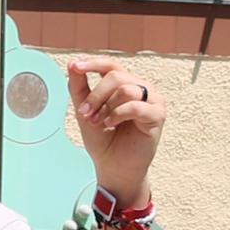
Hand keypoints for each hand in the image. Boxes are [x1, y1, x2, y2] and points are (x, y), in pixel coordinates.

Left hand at [64, 55, 165, 199]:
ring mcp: (152, 100)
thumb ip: (79, 88)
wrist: (113, 166)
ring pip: (127, 89)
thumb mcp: (85, 111)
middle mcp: (141, 88)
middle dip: (96, 95)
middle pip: (116, 76)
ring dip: (106, 106)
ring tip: (98, 122)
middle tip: (84, 114)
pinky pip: (136, 106)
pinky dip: (118, 114)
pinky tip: (110, 124)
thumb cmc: (103, 139)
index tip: (75, 67)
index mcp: (125, 83)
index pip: (111, 65)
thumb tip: (72, 64)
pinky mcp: (158, 115)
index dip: (93, 63)